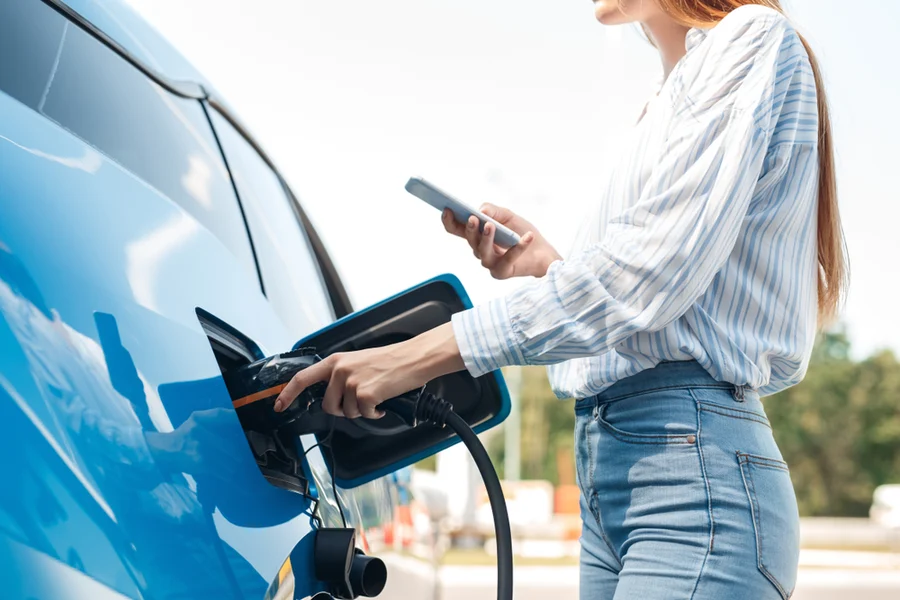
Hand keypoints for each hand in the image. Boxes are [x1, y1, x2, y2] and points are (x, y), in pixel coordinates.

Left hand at [273, 323, 464, 418]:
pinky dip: (375, 413)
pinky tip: (382, 401)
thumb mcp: (358, 361)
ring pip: (346, 412)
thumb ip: (340, 375)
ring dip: (361, 410)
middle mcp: (340, 370)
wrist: (413, 358)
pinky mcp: (365, 394)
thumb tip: (330, 395)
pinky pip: (364, 415)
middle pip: (328, 405)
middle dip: (342, 410)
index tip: (279, 405)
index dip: (288, 393)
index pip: (303, 378)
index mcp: (335, 361)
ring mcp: (351, 382)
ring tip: (375, 395)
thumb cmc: (391, 360)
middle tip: (359, 400)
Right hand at [441, 204, 561, 278]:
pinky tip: (527, 237)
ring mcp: (490, 263)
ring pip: (483, 252)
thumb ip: (494, 211)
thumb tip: (481, 211)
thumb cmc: (521, 232)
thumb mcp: (507, 216)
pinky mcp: (503, 272)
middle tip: (473, 218)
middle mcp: (480, 250)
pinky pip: (508, 258)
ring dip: (486, 238)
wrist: (541, 252)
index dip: (449, 221)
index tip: (447, 209)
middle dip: (470, 229)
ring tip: (491, 226)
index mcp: (477, 236)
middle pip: (470, 240)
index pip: (457, 230)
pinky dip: (518, 247)